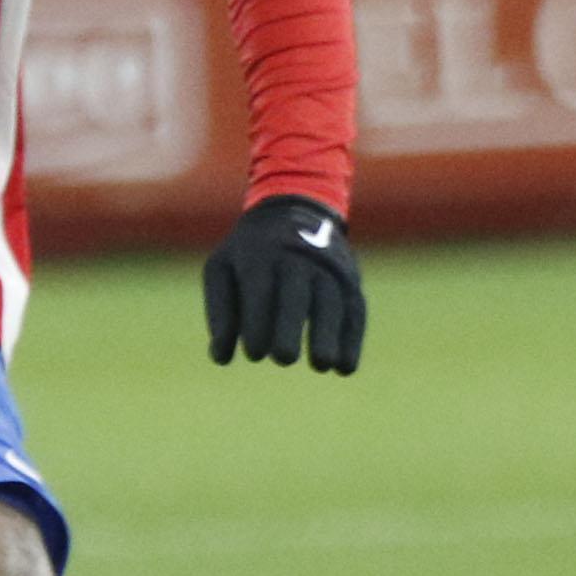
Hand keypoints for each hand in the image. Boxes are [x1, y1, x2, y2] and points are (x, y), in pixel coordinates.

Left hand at [204, 193, 363, 373]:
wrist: (292, 207)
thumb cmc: (248, 252)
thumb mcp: (222, 268)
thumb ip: (220, 312)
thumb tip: (220, 358)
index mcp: (260, 255)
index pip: (260, 291)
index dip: (258, 322)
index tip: (254, 355)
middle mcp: (297, 257)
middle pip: (297, 294)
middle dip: (291, 327)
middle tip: (284, 359)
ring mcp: (328, 266)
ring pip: (332, 301)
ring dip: (329, 334)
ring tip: (322, 365)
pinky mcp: (349, 277)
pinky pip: (355, 308)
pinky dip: (352, 338)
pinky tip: (345, 368)